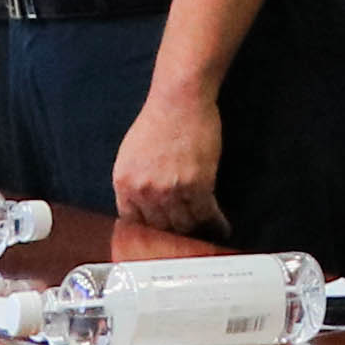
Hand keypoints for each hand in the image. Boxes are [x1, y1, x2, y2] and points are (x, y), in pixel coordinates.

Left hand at [113, 77, 227, 239]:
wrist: (179, 100)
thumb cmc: (158, 122)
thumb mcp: (130, 156)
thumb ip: (133, 184)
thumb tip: (142, 211)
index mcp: (123, 184)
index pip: (132, 224)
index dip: (148, 235)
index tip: (159, 243)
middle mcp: (144, 191)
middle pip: (159, 228)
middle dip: (173, 236)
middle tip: (185, 243)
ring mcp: (170, 190)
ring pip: (184, 224)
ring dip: (196, 232)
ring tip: (205, 236)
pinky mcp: (197, 185)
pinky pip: (207, 214)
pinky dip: (216, 224)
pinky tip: (222, 228)